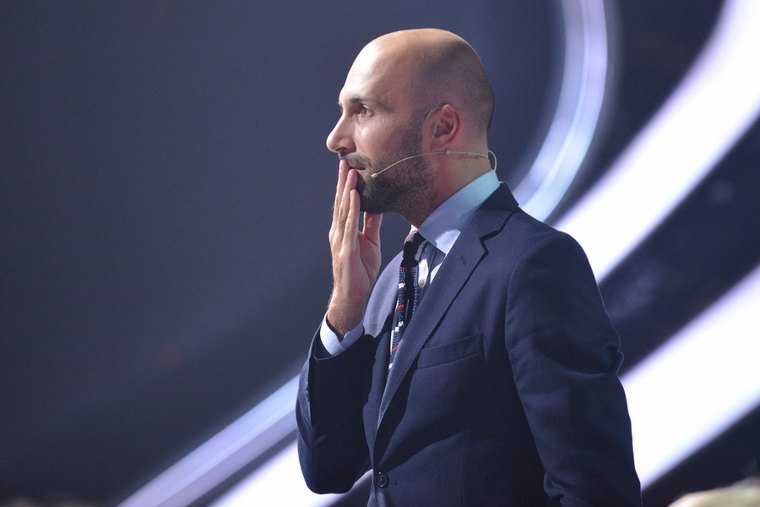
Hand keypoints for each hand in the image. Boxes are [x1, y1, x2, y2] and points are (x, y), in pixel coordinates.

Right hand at [326, 160, 382, 337]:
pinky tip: (353, 196)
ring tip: (351, 172)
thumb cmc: (360, 270)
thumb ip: (371, 224)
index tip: (350, 165)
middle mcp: (339, 231)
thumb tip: (377, 206)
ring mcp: (341, 240)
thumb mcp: (370, 242)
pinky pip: (350, 226)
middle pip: (341, 202)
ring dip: (347, 190)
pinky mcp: (347, 250)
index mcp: (344, 229)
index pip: (345, 202)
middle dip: (343, 181)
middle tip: (346, 160)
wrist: (353, 295)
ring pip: (343, 210)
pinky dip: (351, 210)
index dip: (346, 184)